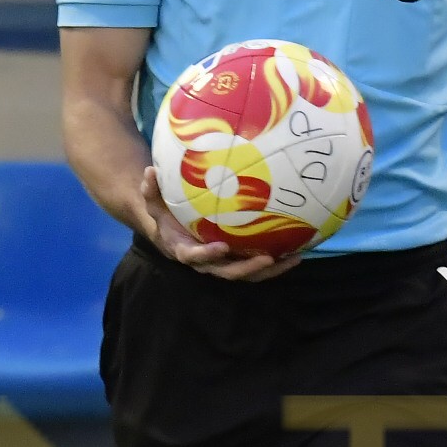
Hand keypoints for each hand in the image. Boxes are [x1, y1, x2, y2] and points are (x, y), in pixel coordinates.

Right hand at [132, 164, 294, 282]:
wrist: (171, 232)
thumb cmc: (164, 216)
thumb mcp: (153, 203)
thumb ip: (151, 190)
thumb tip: (149, 171)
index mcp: (184, 250)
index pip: (194, 257)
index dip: (207, 255)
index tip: (222, 247)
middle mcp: (205, 262)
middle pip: (227, 272)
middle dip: (247, 269)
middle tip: (267, 258)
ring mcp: (222, 264)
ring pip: (247, 274)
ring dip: (270, 270)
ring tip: (293, 259)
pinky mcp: (235, 261)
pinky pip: (256, 267)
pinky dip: (276, 263)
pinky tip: (297, 253)